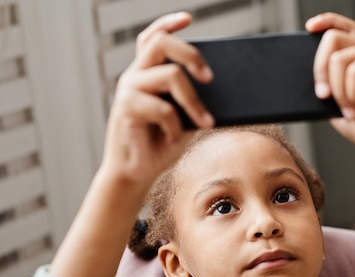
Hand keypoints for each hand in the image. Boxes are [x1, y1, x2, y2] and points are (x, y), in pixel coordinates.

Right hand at [102, 12, 213, 190]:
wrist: (136, 174)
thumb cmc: (160, 145)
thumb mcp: (185, 118)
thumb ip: (194, 100)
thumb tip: (220, 90)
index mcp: (147, 73)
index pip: (153, 38)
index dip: (168, 24)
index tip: (189, 18)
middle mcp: (135, 76)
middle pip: (160, 43)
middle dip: (191, 54)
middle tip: (210, 77)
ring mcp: (128, 90)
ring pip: (169, 75)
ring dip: (194, 101)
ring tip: (206, 122)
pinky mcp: (126, 109)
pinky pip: (162, 108)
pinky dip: (175, 125)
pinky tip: (173, 139)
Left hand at [306, 13, 354, 161]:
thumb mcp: (335, 104)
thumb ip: (325, 85)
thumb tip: (310, 77)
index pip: (343, 28)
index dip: (326, 22)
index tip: (310, 28)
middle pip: (332, 38)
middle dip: (320, 69)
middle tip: (324, 96)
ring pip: (339, 59)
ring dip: (339, 92)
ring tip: (352, 110)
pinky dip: (353, 94)